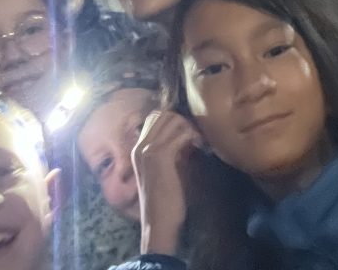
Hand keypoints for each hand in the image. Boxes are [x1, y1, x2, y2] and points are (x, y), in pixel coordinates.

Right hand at [133, 109, 202, 254]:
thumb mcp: (161, 173)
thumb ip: (166, 154)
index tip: (187, 132)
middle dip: (182, 121)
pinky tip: (200, 147)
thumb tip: (183, 137)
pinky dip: (193, 137)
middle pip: (163, 115)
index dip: (173, 119)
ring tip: (198, 142)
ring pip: (172, 121)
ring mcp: (148, 150)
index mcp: (137, 149)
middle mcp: (139, 146)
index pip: (153, 117)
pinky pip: (180, 135)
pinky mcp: (161, 157)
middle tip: (195, 137)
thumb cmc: (162, 202)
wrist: (157, 224)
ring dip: (189, 128)